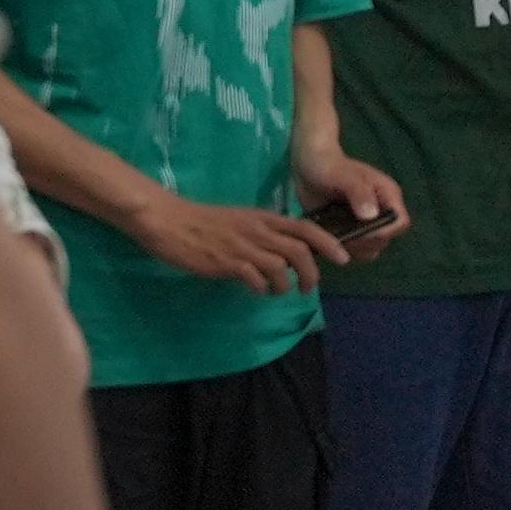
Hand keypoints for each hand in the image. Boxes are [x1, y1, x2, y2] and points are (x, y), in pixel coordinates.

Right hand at [126, 190, 343, 294]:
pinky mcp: (225, 262)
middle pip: (300, 250)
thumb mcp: (241, 220)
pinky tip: (256, 289)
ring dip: (285, 284)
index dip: (328, 243)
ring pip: (281, 267)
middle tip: (308, 288)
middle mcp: (258, 230)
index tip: (342, 258)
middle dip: (312, 272)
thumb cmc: (203, 221)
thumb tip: (285, 253)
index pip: (305, 228)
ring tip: (278, 291)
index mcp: (263, 218)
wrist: (167, 220)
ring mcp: (242, 246)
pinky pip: (255, 278)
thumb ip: (264, 233)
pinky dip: (261, 288)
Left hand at [291, 148, 409, 262]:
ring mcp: (366, 223)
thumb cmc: (328, 165)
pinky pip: (354, 249)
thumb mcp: (342, 175)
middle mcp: (381, 212)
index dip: (384, 231)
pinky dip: (341, 250)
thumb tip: (370, 215)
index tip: (361, 231)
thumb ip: (358, 192)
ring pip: (370, 249)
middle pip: (385, 240)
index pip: (400, 222)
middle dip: (364, 243)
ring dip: (352, 249)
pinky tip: (327, 240)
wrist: (309, 165)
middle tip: (340, 236)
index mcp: (387, 196)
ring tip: (332, 238)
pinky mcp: (351, 230)